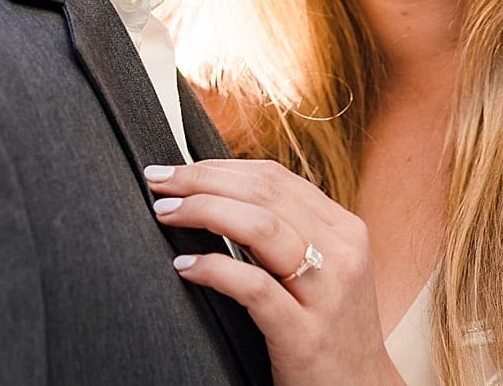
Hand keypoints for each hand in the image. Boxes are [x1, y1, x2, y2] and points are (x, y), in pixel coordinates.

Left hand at [145, 159, 404, 385]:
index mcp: (343, 229)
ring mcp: (327, 294)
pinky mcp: (306, 335)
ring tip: (165, 213)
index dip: (219, 167)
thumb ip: (287, 231)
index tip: (177, 168)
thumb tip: (220, 192)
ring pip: (262, 227)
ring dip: (204, 211)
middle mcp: (340, 253)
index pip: (275, 177)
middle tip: (158, 181)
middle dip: (202, 180)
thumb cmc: (329, 328)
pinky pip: (254, 287)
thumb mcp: (321, 269)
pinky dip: (214, 269)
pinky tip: (184, 267)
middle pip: (264, 192)